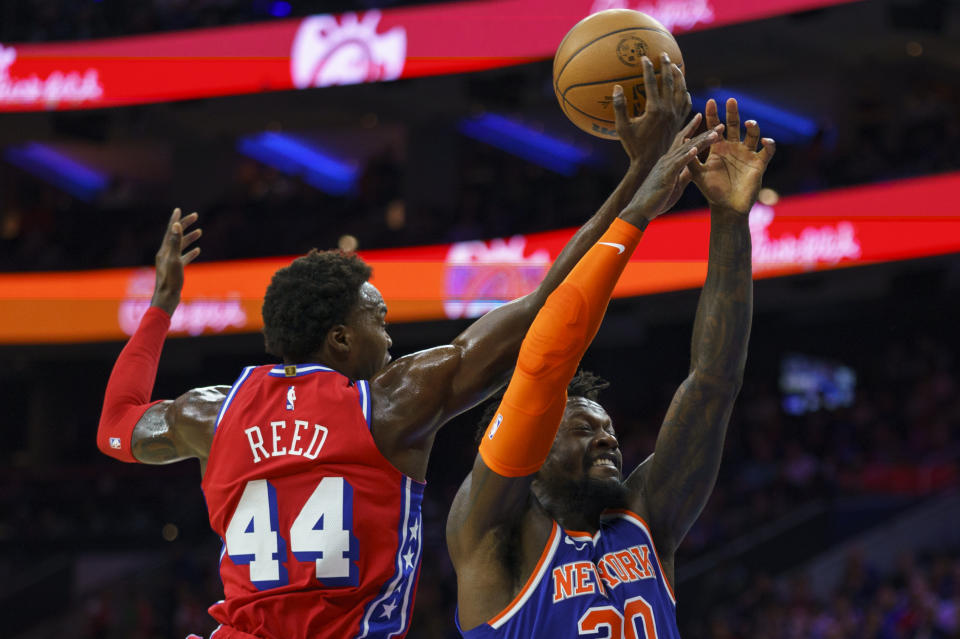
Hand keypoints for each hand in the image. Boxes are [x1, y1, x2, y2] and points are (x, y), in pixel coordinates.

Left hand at [151, 208, 201, 314]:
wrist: (167, 297)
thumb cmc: (170, 280)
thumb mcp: (174, 260)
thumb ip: (175, 242)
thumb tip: (176, 225)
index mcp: (164, 250)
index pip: (171, 231)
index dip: (175, 220)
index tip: (179, 210)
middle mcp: (166, 253)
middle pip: (176, 236)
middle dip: (185, 225)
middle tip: (195, 216)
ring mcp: (170, 261)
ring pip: (181, 246)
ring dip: (190, 237)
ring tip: (200, 231)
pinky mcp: (175, 269)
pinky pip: (184, 257)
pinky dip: (190, 252)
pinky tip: (198, 250)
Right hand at [614, 52, 691, 166]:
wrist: (650, 164)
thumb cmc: (634, 147)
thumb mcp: (622, 128)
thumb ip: (619, 107)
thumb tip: (616, 87)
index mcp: (654, 109)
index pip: (652, 83)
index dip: (648, 69)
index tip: (644, 58)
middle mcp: (668, 110)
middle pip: (670, 82)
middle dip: (667, 66)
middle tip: (664, 54)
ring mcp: (676, 116)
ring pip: (681, 91)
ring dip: (679, 77)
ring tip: (675, 67)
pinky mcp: (679, 123)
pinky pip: (685, 105)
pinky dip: (684, 94)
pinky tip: (683, 90)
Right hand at [620, 118, 722, 227]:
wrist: (641, 209)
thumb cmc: (657, 199)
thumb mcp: (676, 185)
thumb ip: (685, 175)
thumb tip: (695, 169)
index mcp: (670, 161)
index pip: (684, 141)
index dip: (694, 129)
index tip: (704, 118)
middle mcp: (668, 159)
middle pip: (689, 142)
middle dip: (705, 132)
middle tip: (721, 124)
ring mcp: (666, 166)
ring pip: (686, 149)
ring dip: (701, 141)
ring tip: (715, 134)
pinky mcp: (666, 175)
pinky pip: (678, 164)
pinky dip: (687, 156)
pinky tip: (695, 149)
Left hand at [689, 98, 775, 214]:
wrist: (727, 208)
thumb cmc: (712, 192)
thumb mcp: (698, 174)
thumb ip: (691, 159)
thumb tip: (683, 140)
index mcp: (718, 148)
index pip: (715, 127)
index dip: (713, 114)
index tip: (710, 102)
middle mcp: (733, 148)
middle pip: (734, 125)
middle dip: (733, 112)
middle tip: (731, 100)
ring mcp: (747, 154)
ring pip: (753, 134)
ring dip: (753, 127)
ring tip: (749, 123)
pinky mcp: (759, 163)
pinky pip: (768, 150)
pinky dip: (769, 144)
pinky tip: (765, 140)